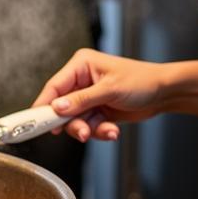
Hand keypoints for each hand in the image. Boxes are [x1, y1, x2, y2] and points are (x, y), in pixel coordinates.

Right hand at [32, 49, 165, 142]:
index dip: (43, 105)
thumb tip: (57, 108)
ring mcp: (89, 97)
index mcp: (81, 65)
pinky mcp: (97, 110)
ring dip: (90, 129)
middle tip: (83, 133)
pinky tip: (113, 130)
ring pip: (76, 121)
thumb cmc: (141, 81)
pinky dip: (100, 131)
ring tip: (108, 131)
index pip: (54, 86)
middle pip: (62, 108)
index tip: (33, 122)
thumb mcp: (110, 90)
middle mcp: (81, 80)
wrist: (164, 93)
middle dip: (73, 123)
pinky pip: (89, 126)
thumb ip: (82, 100)